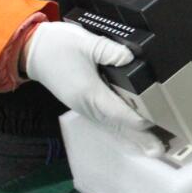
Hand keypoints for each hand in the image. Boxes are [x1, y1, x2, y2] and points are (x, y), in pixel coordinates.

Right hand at [24, 21, 163, 156]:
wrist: (32, 51)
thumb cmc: (58, 46)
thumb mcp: (85, 42)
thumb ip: (110, 51)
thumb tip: (130, 58)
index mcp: (90, 93)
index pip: (120, 112)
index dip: (139, 119)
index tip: (157, 122)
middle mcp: (88, 107)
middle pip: (118, 126)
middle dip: (139, 138)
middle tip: (159, 150)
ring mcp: (85, 108)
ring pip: (112, 127)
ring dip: (132, 137)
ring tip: (151, 148)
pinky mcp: (84, 105)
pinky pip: (106, 122)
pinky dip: (120, 130)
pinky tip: (131, 135)